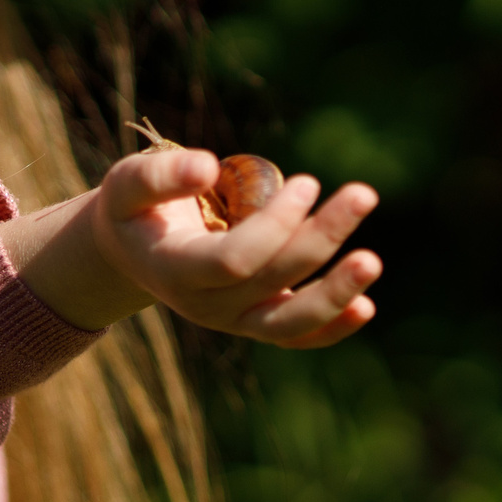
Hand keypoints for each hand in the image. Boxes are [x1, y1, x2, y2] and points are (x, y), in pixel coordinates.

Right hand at [93, 146, 381, 346]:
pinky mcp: (254, 321)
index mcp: (175, 270)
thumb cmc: (134, 208)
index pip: (235, 259)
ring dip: (335, 294)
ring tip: (372, 261)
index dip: (276, 225)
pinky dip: (331, 328)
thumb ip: (161, 175)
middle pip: (272, 280)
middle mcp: (206, 305)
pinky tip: (366, 307)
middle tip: (362, 194)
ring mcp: (233, 319)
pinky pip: (295, 336)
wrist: (132, 253)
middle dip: (321, 238)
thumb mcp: (129, 182)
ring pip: (289, 322)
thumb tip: (208, 165)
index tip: (307, 182)